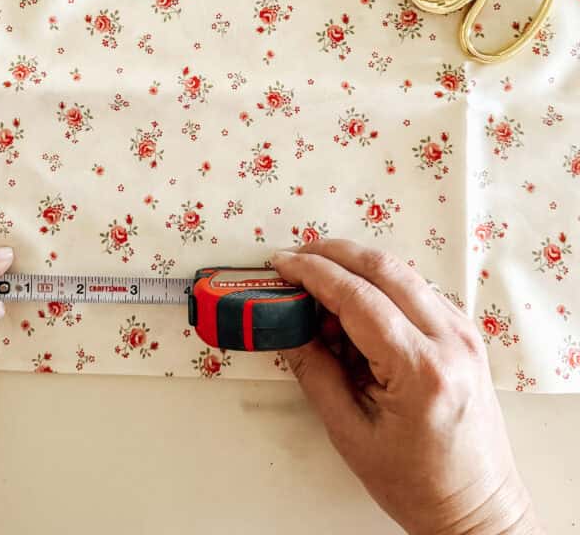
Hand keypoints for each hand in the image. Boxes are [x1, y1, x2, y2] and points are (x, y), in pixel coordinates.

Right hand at [272, 241, 542, 534]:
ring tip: (317, 286)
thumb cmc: (417, 484)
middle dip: (332, 253)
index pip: (358, 297)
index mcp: (422, 370)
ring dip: (355, 267)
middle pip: (383, 268)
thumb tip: (286, 324)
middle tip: (294, 259)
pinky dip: (379, 286)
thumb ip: (315, 371)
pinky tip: (353, 308)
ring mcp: (463, 332)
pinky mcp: (464, 332)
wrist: (476, 506)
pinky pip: (415, 289)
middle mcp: (450, 340)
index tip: (281, 264)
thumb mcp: (350, 433)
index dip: (313, 273)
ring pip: (401, 272)